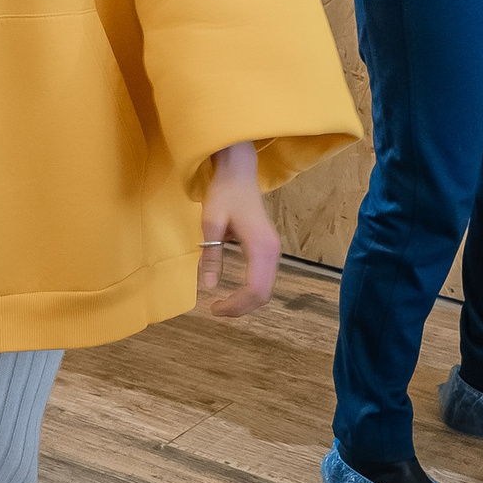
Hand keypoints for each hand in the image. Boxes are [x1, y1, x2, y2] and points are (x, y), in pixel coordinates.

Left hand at [199, 142, 280, 316]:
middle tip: (215, 310)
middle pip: (264, 295)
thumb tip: (208, 286)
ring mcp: (273, 250)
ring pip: (266, 289)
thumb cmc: (224, 193)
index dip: (235, 306)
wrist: (239, 172)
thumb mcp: (211, 223)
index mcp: (261, 247)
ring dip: (246, 301)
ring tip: (222, 305)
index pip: (255, 290)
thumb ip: (211, 256)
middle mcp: (273, 252)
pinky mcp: (269, 249)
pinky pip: (264, 279)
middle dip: (241, 308)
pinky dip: (251, 292)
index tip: (213, 308)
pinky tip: (235, 293)